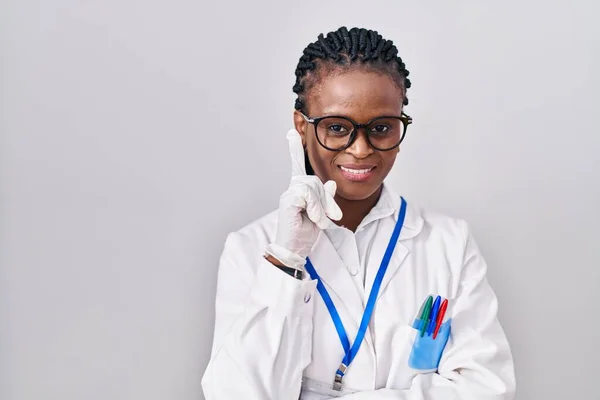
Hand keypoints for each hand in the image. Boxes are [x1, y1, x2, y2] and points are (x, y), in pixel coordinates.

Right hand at [264, 129, 342, 269]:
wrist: (294, 250)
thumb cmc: (304, 234)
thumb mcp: (321, 214)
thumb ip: (325, 198)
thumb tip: (331, 184)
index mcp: (299, 191)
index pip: (297, 166)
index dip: (294, 149)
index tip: (291, 132)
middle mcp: (292, 190)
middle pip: (315, 179)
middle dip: (327, 198)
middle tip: (333, 216)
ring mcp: (289, 195)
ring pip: (312, 186)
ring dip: (322, 205)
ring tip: (321, 220)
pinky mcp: (288, 201)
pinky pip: (307, 195)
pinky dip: (315, 208)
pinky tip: (314, 219)